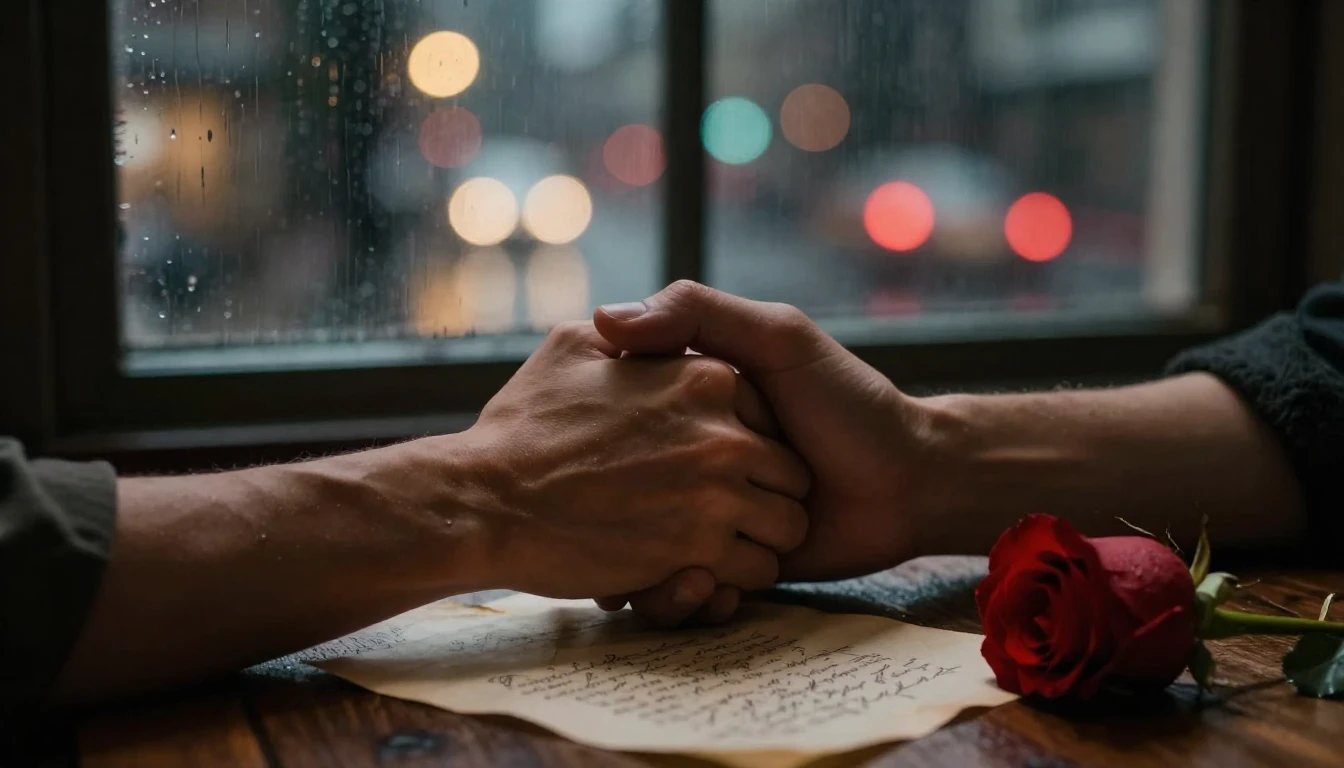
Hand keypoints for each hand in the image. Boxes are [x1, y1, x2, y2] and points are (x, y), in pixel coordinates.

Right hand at [455, 321, 810, 601]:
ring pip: (781, 529)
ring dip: (753, 542)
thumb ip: (632, 327)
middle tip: (705, 510)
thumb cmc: (521, 427)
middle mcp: (724, 434)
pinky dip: (730, 583)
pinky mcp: (700, 557)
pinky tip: (689, 572)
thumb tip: (648, 319)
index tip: (700, 459)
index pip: (759, 412)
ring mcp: (717, 498)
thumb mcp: (573, 345)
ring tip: (704, 544)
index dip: (736, 439)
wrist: (478, 504)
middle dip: (759, 494)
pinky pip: (751, 575)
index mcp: (704, 378)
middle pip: (784, 473)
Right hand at [591, 282, 933, 621]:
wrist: (910, 484)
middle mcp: (694, 464)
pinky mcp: (732, 568)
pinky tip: (710, 590)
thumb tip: (604, 318)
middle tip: (616, 534)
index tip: (584, 466)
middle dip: (617, 526)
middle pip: (621, 504)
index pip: (615, 430)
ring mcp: (711, 519)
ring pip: (646, 557)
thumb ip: (697, 312)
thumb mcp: (775, 337)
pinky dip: (690, 602)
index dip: (595, 451)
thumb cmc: (846, 401)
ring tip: (677, 573)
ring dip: (652, 576)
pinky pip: (685, 595)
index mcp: (691, 407)